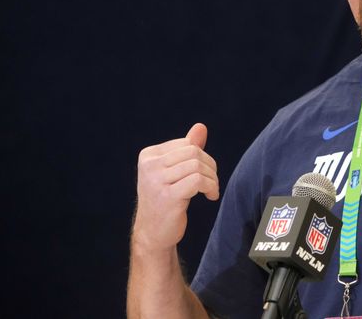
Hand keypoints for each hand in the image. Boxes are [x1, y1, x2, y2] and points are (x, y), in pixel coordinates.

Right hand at [132, 123, 218, 251]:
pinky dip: (211, 187)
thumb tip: (201, 127)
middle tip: (211, 182)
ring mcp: (156, 181)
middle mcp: (149, 165)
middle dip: (210, 166)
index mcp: (148, 155)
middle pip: (193, 152)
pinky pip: (198, 181)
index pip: (186, 144)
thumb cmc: (165, 200)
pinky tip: (211, 196)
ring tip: (211, 190)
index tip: (204, 173)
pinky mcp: (167, 196)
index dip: (202, 156)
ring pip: (197, 166)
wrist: (153, 233)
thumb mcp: (174, 172)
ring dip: (212, 178)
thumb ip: (187, 149)